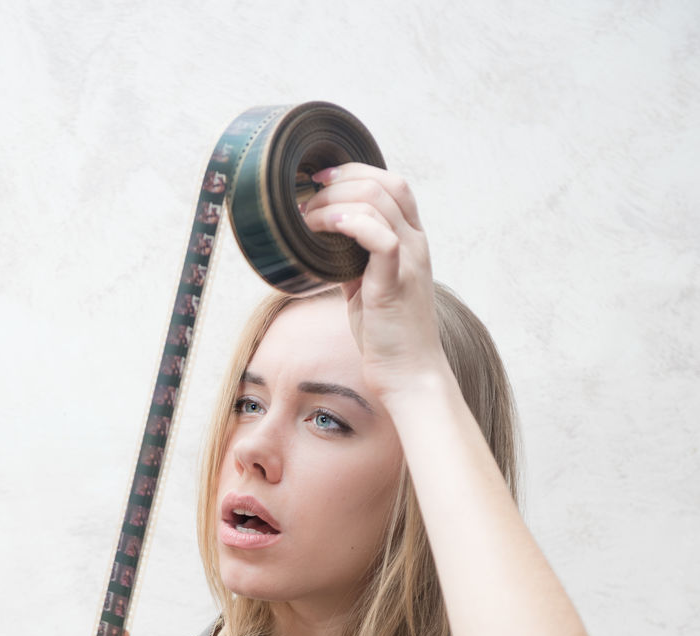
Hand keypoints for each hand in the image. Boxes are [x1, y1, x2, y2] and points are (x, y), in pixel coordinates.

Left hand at [303, 164, 450, 402]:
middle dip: (340, 182)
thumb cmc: (387, 336)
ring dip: (334, 202)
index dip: (356, 172)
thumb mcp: (367, 288)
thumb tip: (325, 243)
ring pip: (378, 202)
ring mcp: (410, 261)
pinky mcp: (395, 282)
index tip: (321, 182)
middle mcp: (416, 244)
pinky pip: (380, 236)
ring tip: (307, 219)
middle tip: (307, 199)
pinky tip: (326, 229)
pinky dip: (350, 223)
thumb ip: (354, 261)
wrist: (409, 374)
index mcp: (412, 242)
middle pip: (384, 184)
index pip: (392, 184)